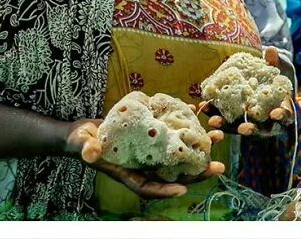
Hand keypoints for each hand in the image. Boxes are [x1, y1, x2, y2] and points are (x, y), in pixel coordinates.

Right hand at [64, 118, 225, 199]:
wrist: (83, 132)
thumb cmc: (81, 142)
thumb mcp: (82, 145)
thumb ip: (87, 149)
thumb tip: (90, 152)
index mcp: (128, 172)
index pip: (148, 186)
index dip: (165, 189)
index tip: (183, 189)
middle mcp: (142, 163)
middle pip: (171, 171)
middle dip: (195, 171)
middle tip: (218, 166)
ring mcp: (148, 149)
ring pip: (178, 151)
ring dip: (198, 144)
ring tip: (218, 136)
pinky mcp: (150, 134)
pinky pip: (171, 132)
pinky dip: (185, 122)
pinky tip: (198, 110)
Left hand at [198, 47, 294, 138]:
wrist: (268, 81)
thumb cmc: (278, 75)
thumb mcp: (280, 67)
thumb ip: (275, 61)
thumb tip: (269, 49)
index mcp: (282, 108)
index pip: (285, 116)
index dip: (281, 116)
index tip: (275, 114)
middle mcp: (268, 120)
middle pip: (260, 129)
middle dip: (250, 129)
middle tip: (242, 128)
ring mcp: (251, 121)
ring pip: (239, 127)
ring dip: (226, 126)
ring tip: (214, 121)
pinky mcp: (236, 117)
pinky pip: (225, 118)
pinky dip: (215, 113)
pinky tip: (204, 105)